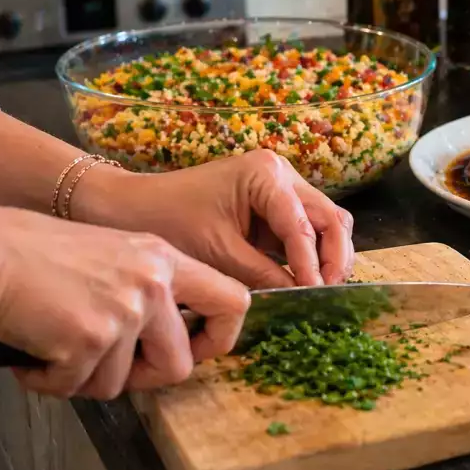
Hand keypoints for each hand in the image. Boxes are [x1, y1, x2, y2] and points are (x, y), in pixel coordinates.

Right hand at [0, 198, 249, 398]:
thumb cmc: (36, 254)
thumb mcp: (114, 254)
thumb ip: (148, 290)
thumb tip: (167, 343)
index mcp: (164, 259)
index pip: (234, 300)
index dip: (219, 338)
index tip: (196, 350)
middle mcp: (153, 284)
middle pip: (179, 365)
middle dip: (142, 378)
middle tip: (106, 366)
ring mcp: (124, 311)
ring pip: (121, 383)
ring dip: (85, 377)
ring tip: (55, 345)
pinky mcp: (90, 339)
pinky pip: (77, 387)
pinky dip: (50, 380)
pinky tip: (33, 351)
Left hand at [77, 150, 355, 288]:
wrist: (135, 207)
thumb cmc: (170, 220)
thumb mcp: (218, 252)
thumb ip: (263, 274)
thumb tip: (301, 296)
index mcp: (266, 174)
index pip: (303, 224)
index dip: (312, 262)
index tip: (314, 294)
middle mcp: (281, 173)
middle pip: (329, 216)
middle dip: (334, 256)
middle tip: (328, 292)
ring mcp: (281, 188)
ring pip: (326, 222)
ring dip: (329, 255)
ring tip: (321, 289)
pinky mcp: (275, 207)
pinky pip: (308, 230)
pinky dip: (313, 254)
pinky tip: (308, 281)